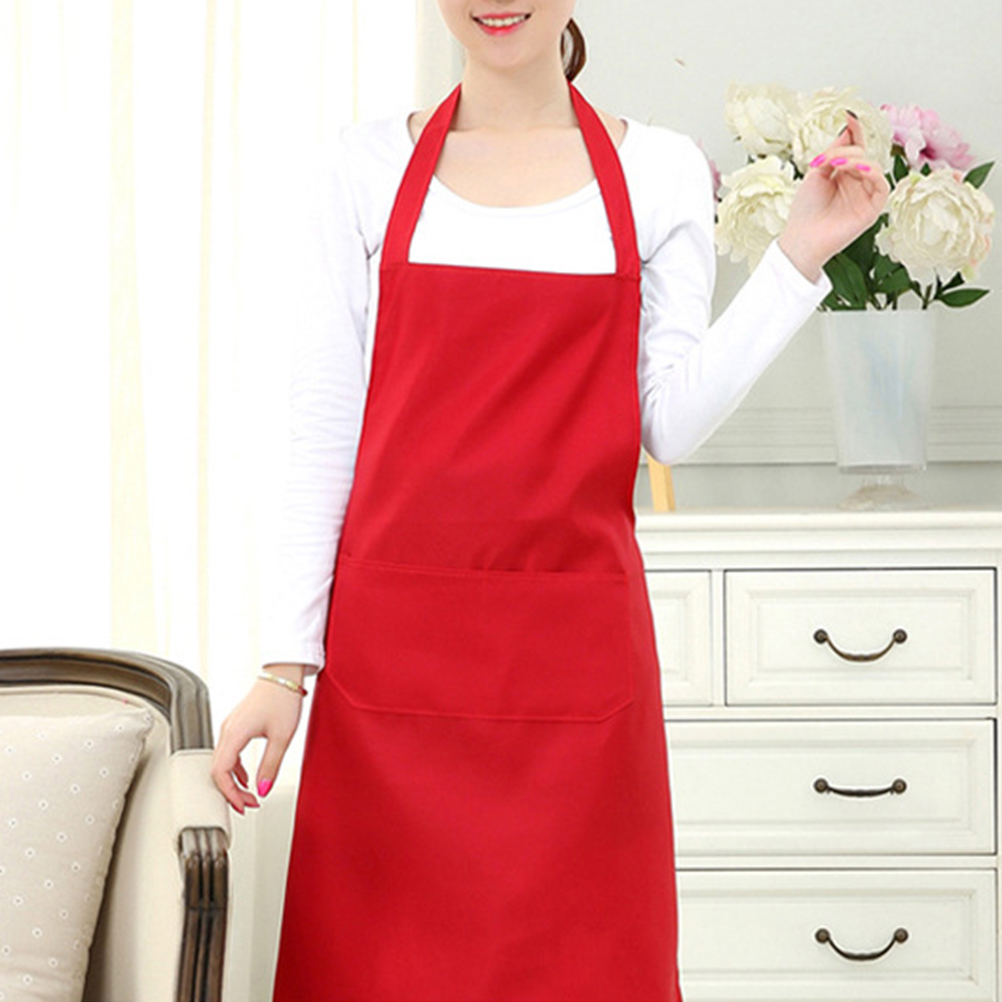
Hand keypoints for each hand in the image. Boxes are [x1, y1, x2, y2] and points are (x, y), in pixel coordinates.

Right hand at [210, 665, 307, 813]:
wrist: (284, 675)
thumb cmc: (283, 698)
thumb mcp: (282, 737)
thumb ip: (271, 766)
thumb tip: (264, 788)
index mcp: (234, 734)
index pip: (221, 773)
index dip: (230, 794)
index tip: (243, 806)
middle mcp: (227, 730)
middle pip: (219, 770)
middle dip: (232, 792)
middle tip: (248, 804)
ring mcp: (231, 727)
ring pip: (223, 762)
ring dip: (234, 781)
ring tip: (250, 795)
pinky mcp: (237, 725)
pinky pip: (229, 753)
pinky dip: (236, 769)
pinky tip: (247, 777)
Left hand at [779, 114, 890, 280]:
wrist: (801, 238)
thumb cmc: (805, 211)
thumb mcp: (815, 175)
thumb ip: (832, 153)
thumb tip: (847, 129)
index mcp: (842, 174)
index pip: (854, 148)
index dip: (854, 132)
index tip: (850, 115)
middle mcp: (856, 182)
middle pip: (862, 154)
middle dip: (846, 151)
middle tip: (829, 158)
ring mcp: (865, 195)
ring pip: (872, 166)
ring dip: (856, 160)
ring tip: (837, 164)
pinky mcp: (872, 208)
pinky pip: (881, 185)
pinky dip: (872, 173)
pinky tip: (857, 169)